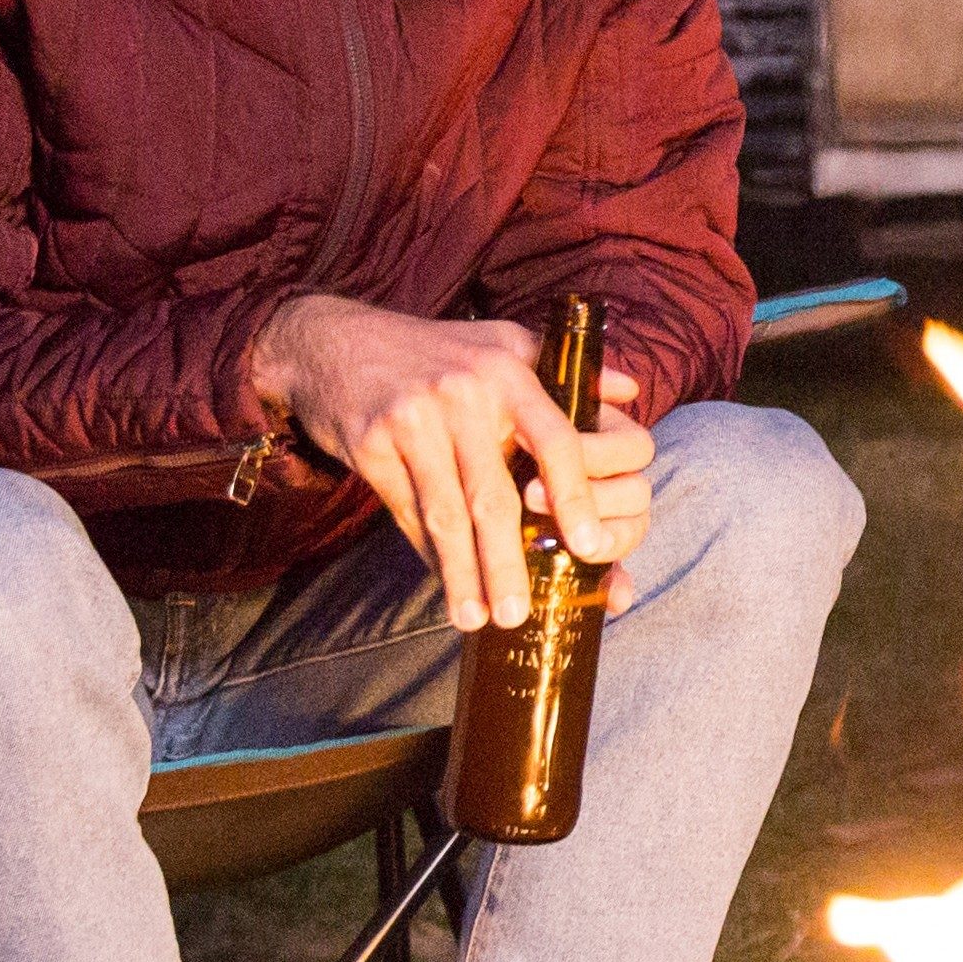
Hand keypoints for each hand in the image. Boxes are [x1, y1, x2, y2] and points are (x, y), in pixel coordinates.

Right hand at [249, 299, 651, 631]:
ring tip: (476, 618)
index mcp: (509, 372)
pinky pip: (407, 510)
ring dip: (463, 573)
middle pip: (493, 495)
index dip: (576, 496)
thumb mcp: (502, 344)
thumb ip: (568, 371)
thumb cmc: (434, 352)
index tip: (590, 547)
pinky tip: (443, 584)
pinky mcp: (371, 441)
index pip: (557, 439)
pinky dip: (427, 552)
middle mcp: (465, 393)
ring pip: (446, 513)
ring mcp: (414, 418)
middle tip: (519, 613)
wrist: (331, 343)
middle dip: (508, 563)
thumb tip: (631, 390)